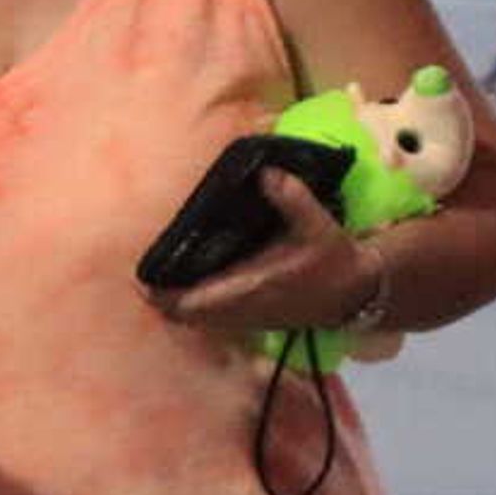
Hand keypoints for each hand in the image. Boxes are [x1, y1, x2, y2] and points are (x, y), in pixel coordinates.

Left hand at [147, 171, 373, 340]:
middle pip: (185, 316)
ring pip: (195, 322)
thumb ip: (292, 197)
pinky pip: (210, 321)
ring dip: (175, 306)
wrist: (352, 293)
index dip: (166, 296)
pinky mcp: (250, 321)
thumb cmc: (332, 258)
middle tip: (143, 277)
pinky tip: (185, 288)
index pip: (196, 302)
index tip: (143, 282)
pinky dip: (192, 309)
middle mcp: (243, 309)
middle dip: (162, 300)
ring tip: (157, 280)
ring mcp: (245, 319)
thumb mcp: (316, 223)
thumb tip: (267, 172)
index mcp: (252, 286)